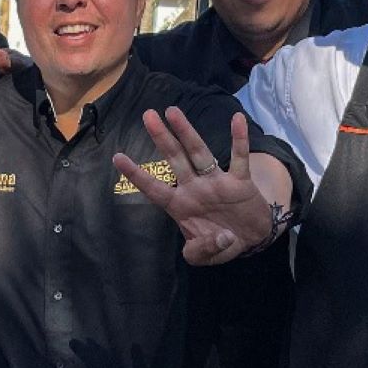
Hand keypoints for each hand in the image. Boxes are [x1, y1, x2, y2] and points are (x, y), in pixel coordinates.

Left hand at [114, 109, 273, 265]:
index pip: (154, 188)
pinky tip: (236, 119)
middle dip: (162, 138)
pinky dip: (239, 139)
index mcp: (180, 205)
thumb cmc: (219, 243)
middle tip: (148, 115)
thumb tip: (221, 238)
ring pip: (200, 153)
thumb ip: (201, 251)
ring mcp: (216, 182)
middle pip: (175, 159)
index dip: (136, 175)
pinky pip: (239, 158)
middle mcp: (195, 188)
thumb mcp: (202, 255)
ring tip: (173, 112)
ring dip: (187, 133)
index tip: (117, 157)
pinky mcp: (240, 182)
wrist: (250, 238)